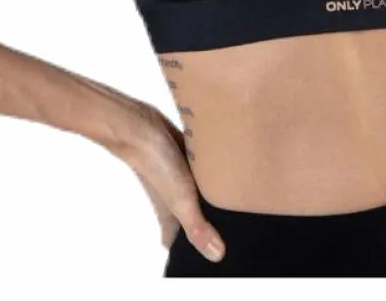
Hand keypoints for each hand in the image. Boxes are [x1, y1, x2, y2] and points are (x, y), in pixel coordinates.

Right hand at [120, 101, 226, 262]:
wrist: (142, 126)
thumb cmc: (155, 166)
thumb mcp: (180, 200)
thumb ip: (198, 228)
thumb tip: (218, 256)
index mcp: (172, 218)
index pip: (180, 245)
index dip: (193, 255)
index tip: (217, 258)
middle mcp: (177, 201)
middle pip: (195, 220)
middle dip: (213, 226)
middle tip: (241, 231)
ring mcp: (182, 179)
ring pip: (202, 195)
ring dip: (216, 197)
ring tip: (243, 204)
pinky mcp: (188, 159)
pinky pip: (204, 171)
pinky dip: (216, 173)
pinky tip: (234, 173)